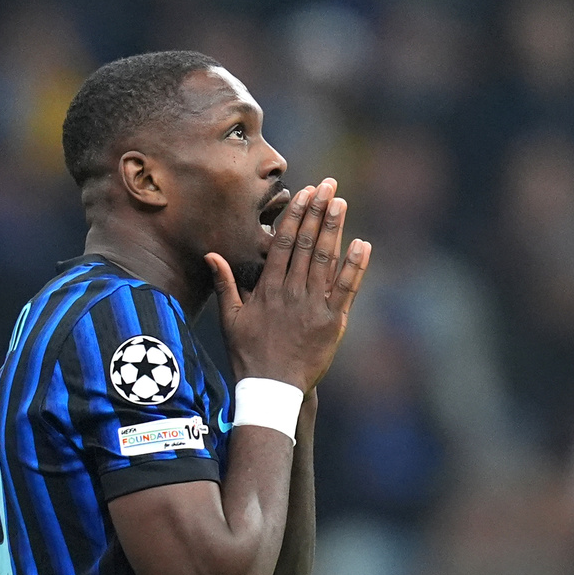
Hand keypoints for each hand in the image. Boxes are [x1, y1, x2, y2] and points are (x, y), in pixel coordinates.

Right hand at [205, 178, 371, 391]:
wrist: (271, 389)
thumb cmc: (248, 355)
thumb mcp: (230, 318)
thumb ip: (225, 284)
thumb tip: (211, 254)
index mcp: (268, 288)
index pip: (283, 243)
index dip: (295, 215)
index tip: (305, 193)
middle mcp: (291, 292)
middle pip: (306, 244)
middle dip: (318, 212)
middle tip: (329, 185)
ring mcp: (314, 306)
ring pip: (325, 260)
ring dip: (334, 229)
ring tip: (341, 203)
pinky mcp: (333, 322)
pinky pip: (346, 289)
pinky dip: (355, 266)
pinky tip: (362, 244)